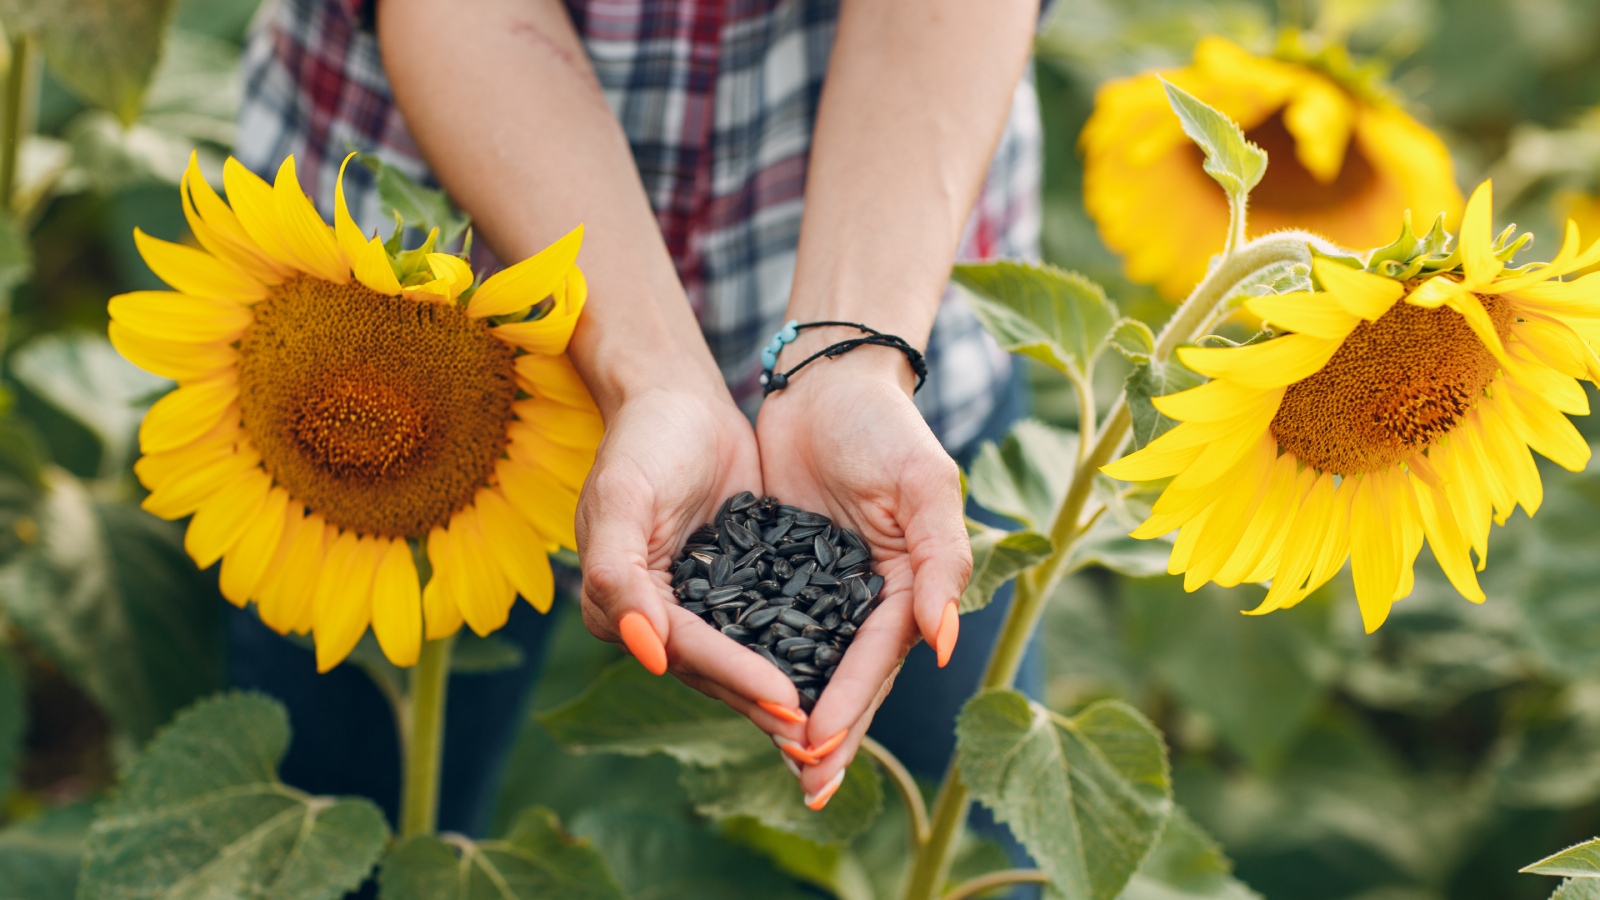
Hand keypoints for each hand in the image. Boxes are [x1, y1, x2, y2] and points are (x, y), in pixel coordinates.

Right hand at [575, 387, 810, 743]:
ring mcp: (702, 604)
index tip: (789, 703)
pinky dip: (803, 651)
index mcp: (621, 604)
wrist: (678, 398)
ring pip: (749, 658)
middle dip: (769, 707)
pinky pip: (772, 626)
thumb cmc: (644, 439)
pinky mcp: (740, 584)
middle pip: (719, 669)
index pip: (688, 650)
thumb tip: (646, 650)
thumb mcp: (622, 496)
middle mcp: (659, 616)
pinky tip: (846, 673)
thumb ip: (618, 574)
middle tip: (822, 742)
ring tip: (836, 730)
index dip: (738, 677)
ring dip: (789, 694)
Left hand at [754, 345, 970, 806]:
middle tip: (807, 787)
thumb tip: (944, 643)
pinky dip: (757, 667)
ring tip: (783, 769)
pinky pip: (768, 631)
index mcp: (907, 584)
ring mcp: (822, 590)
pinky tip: (736, 701)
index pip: (878, 655)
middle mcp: (867, 597)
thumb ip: (940, 560)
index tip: (820, 744)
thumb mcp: (923, 484)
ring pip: (809, 666)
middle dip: (830, 734)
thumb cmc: (882, 426)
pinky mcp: (779, 572)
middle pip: (847, 677)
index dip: (852, 701)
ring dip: (795, 716)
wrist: (826, 381)